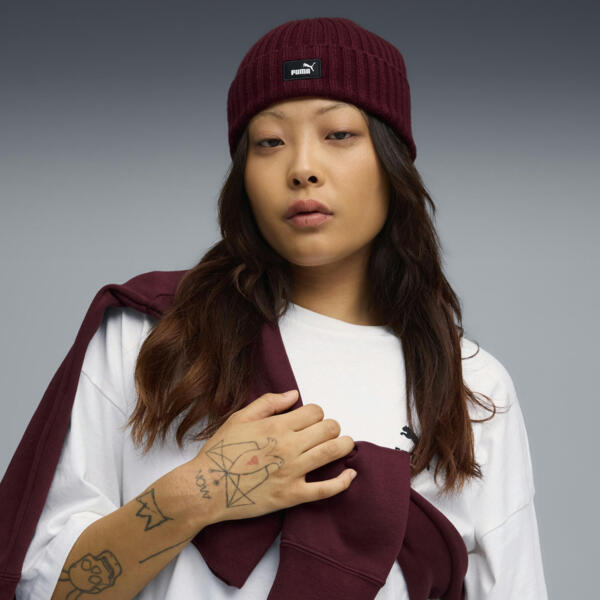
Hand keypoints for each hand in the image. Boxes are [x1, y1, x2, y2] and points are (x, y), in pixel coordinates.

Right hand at [189, 390, 356, 524]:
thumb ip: (269, 403)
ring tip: (344, 444)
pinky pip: (326, 489)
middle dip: (332, 427)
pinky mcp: (292, 496)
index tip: (310, 420)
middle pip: (328, 429)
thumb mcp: (240, 418)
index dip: (316, 413)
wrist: (206, 488)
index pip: (315, 412)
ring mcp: (292, 472)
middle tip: (327, 432)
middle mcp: (288, 446)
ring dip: (344, 445)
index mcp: (276, 425)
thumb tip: (294, 394)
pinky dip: (343, 481)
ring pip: (333, 452)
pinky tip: (350, 474)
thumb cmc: (220, 451)